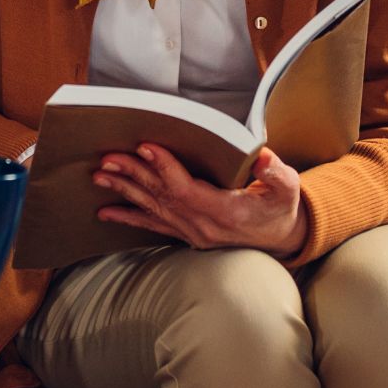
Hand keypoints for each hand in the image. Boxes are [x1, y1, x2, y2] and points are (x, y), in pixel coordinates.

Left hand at [94, 143, 307, 257]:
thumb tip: (262, 157)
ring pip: (152, 208)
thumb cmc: (280, 209)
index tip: (145, 146)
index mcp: (225, 212)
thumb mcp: (287, 190)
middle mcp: (202, 225)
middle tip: (108, 156)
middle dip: (133, 174)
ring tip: (100, 175)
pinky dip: (128, 216)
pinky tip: (105, 212)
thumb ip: (276, 174)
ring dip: (125, 190)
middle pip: (161, 196)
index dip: (165, 167)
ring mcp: (191, 232)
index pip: (186, 188)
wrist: (280, 241)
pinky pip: (153, 225)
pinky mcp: (186, 234)